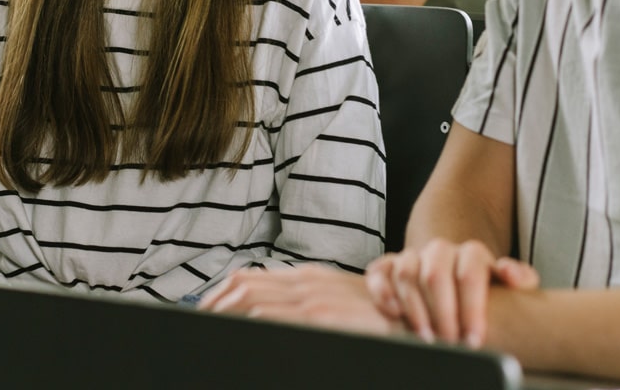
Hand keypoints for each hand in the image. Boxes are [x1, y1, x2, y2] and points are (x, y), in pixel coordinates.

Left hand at [199, 264, 403, 335]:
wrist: (422, 316)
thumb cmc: (382, 317)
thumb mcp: (338, 303)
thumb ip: (306, 305)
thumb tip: (269, 317)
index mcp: (308, 279)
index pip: (250, 280)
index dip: (221, 296)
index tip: (204, 312)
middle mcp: (307, 284)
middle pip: (244, 289)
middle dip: (214, 307)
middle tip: (197, 326)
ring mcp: (314, 302)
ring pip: (253, 303)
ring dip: (226, 315)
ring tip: (208, 333)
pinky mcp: (323, 319)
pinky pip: (275, 321)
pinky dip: (251, 326)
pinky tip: (239, 339)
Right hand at [365, 239, 538, 346]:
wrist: (458, 280)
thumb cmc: (486, 290)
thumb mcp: (509, 285)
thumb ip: (520, 276)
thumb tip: (511, 275)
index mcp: (471, 253)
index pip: (470, 273)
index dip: (471, 307)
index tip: (474, 339)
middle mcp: (440, 250)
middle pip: (435, 274)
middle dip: (442, 313)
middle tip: (449, 342)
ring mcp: (413, 256)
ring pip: (406, 272)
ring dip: (414, 308)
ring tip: (426, 337)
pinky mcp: (388, 265)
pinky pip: (378, 271)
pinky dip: (382, 291)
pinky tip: (393, 313)